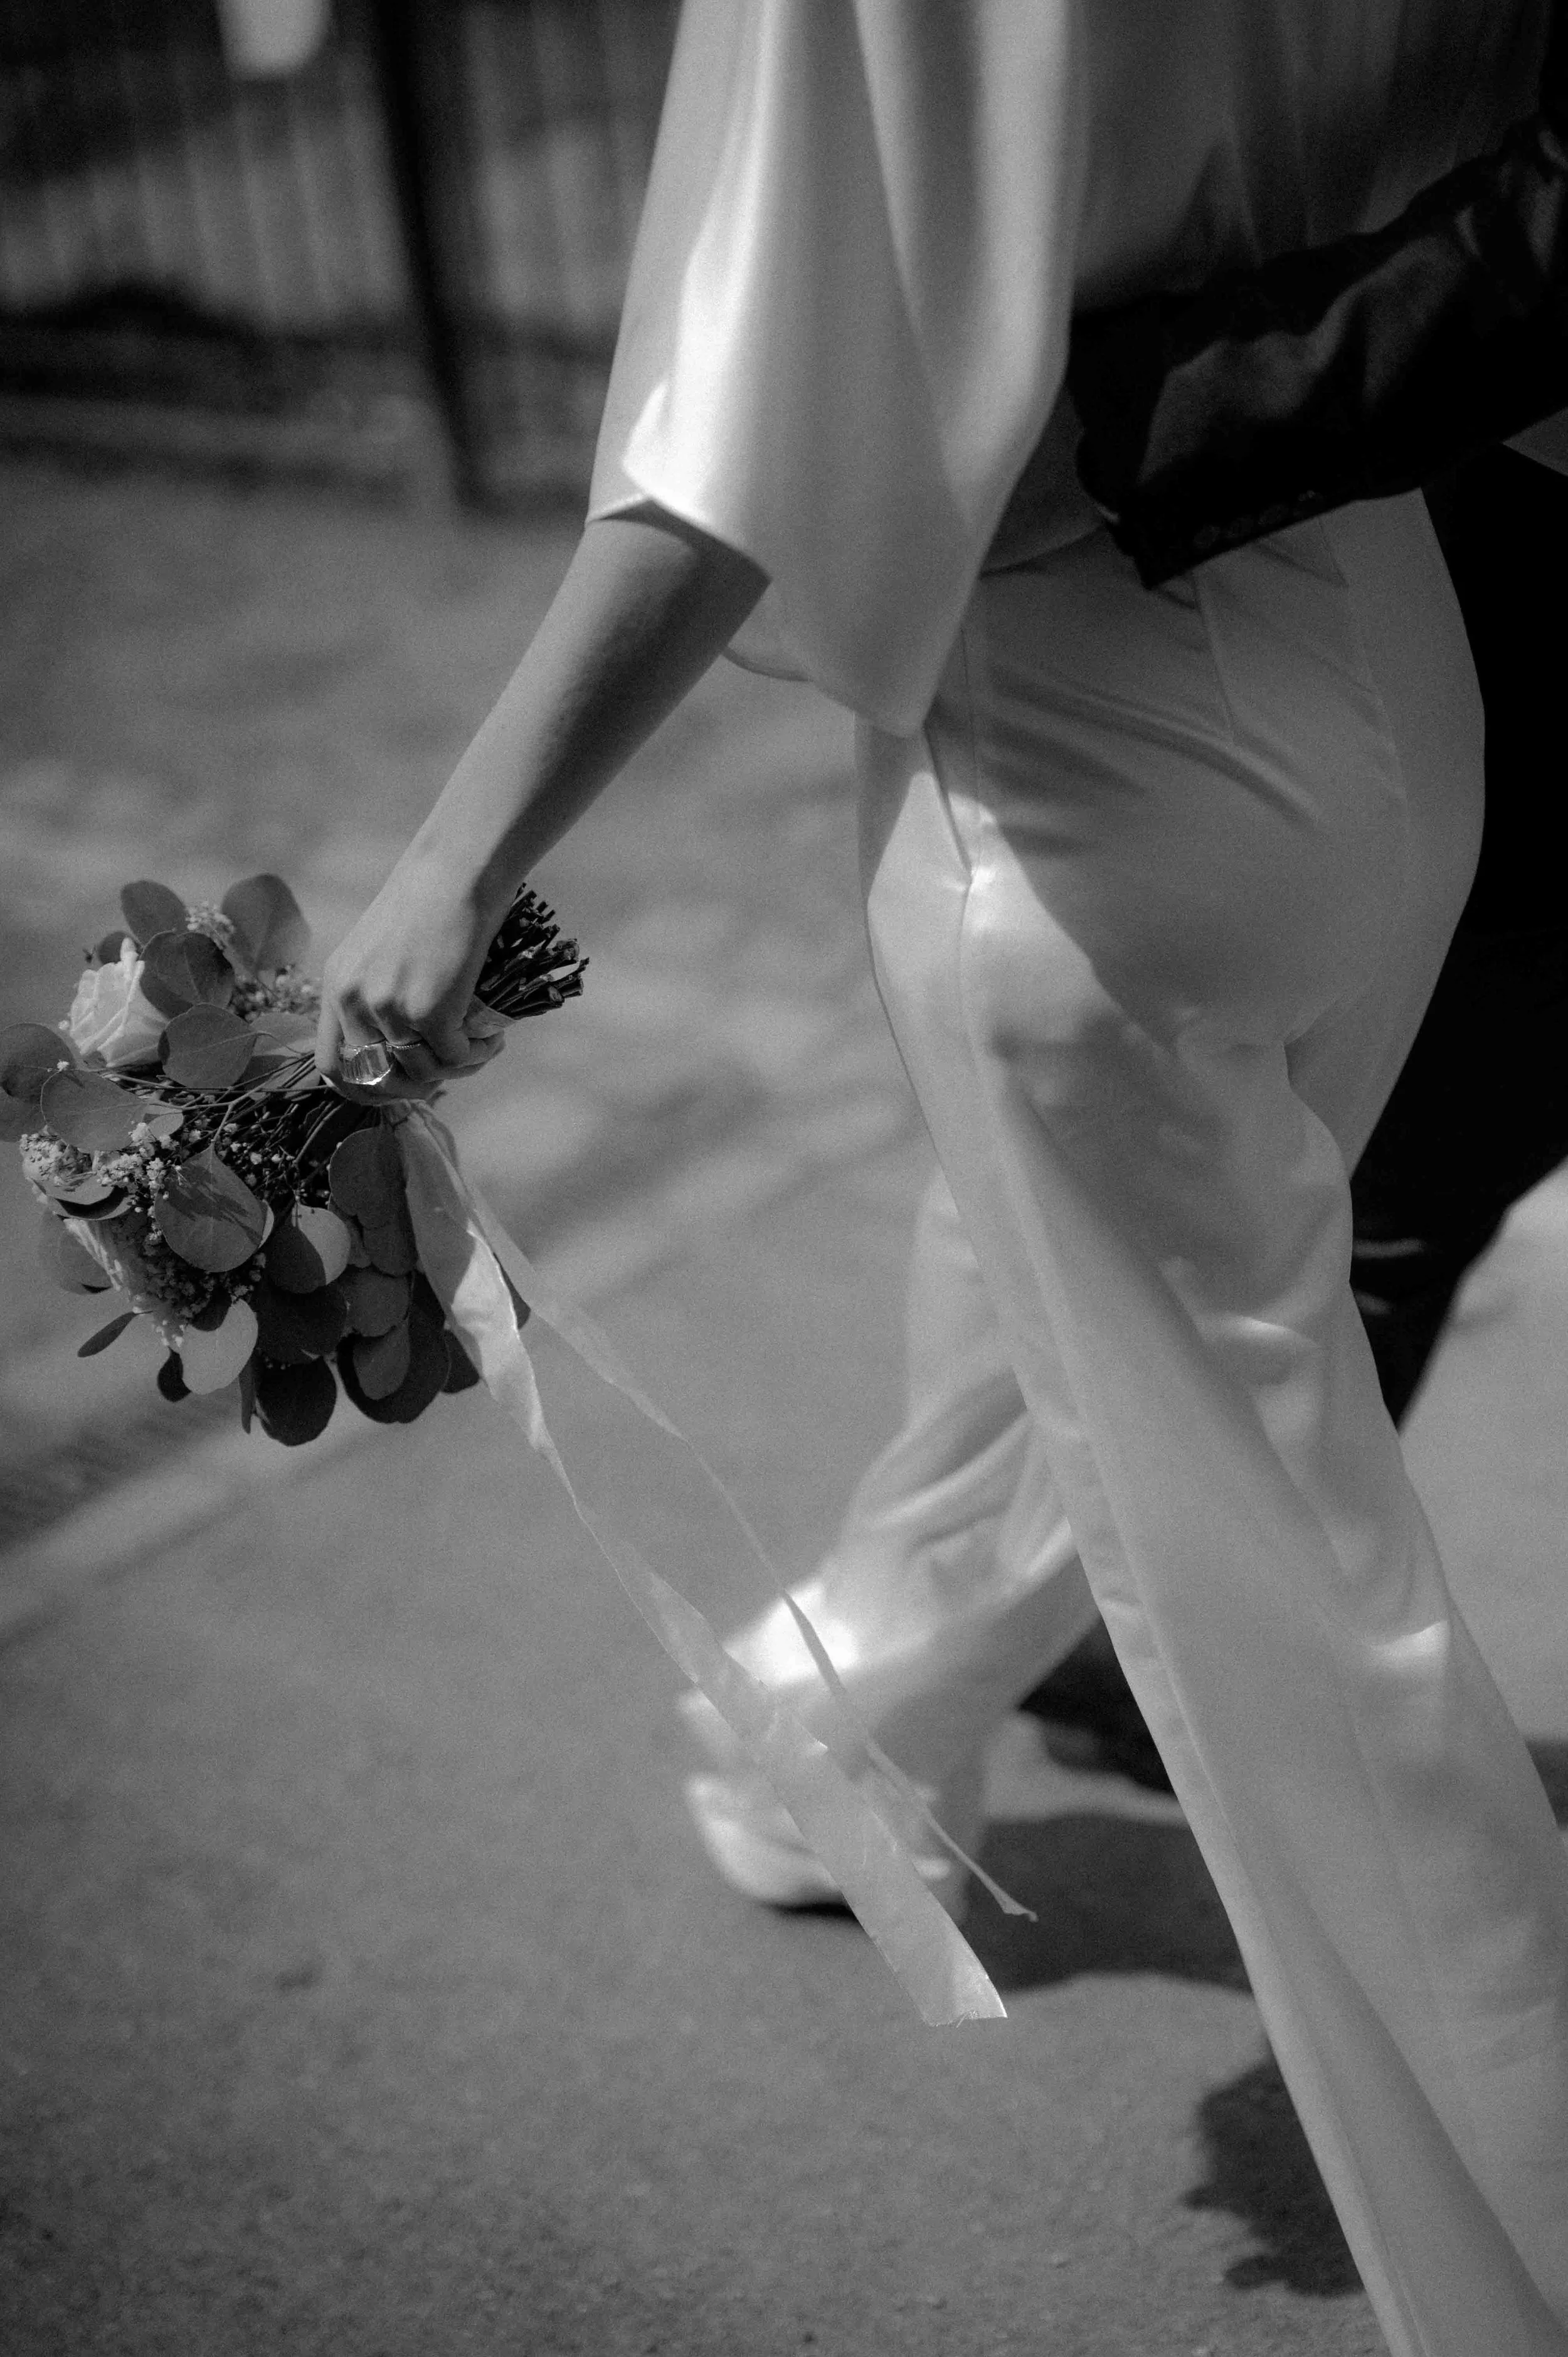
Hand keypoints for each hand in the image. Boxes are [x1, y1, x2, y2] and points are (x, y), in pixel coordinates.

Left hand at [315, 849, 509, 1100]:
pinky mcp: (429, 1010)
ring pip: (422, 1071)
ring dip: (456, 1068)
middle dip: (414, 1088)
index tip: (398, 1086)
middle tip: (446, 1072)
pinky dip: (478, 1054)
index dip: (364, 1088)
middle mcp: (353, 1000)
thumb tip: (402, 1047)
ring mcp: (389, 1008)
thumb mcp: (381, 948)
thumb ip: (377, 992)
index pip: (331, 1065)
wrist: (456, 871)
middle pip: (376, 1079)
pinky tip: (492, 1038)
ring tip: (480, 1047)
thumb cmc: (429, 900)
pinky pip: (454, 1057)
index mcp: (337, 985)